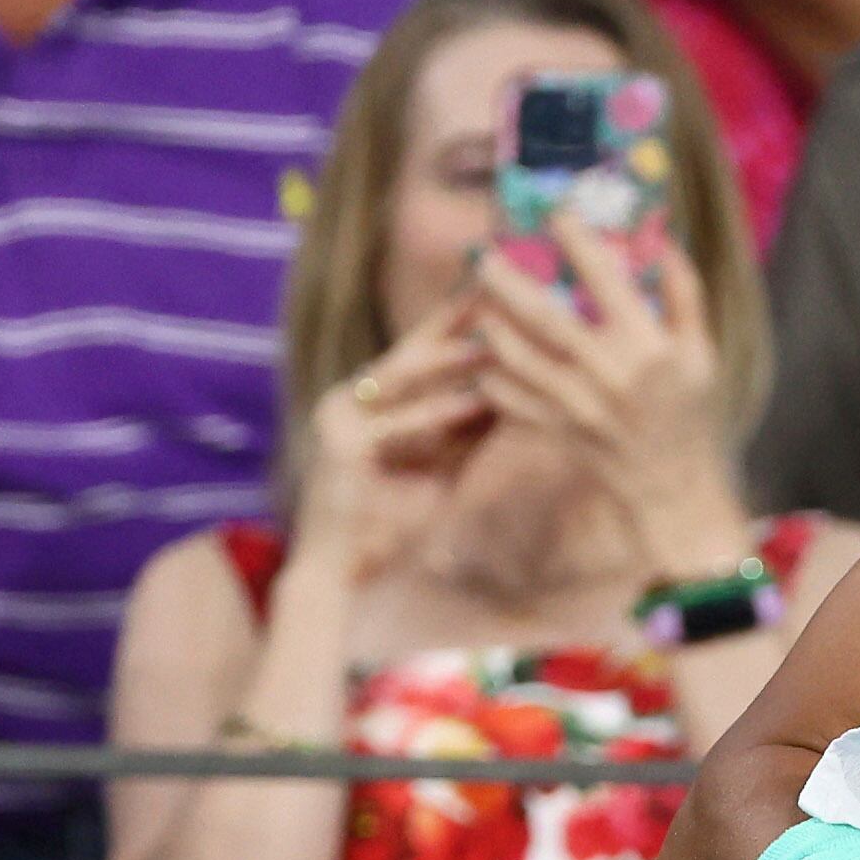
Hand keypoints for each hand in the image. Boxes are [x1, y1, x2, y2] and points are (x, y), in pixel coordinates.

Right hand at [297, 298, 491, 581]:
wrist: (344, 570)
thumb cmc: (396, 517)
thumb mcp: (446, 461)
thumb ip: (473, 426)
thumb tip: (522, 388)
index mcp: (373, 399)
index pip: (421, 350)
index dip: (458, 319)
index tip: (498, 289)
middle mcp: (352, 399)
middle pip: (409, 352)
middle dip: (453, 321)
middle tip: (496, 291)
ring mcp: (339, 420)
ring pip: (400, 379)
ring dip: (449, 359)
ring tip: (494, 340)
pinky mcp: (338, 449)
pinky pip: (394, 425)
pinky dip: (436, 412)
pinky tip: (476, 402)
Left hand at [467, 215, 751, 575]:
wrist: (675, 484)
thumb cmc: (692, 414)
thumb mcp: (702, 354)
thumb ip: (685, 298)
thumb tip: (664, 245)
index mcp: (647, 346)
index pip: (606, 280)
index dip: (578, 242)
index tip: (555, 213)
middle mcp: (608, 371)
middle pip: (544, 316)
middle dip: (507, 281)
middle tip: (481, 254)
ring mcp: (578, 403)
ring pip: (517, 357)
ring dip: (490, 327)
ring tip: (478, 305)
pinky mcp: (558, 428)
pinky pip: (511, 399)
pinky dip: (491, 377)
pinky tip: (484, 358)